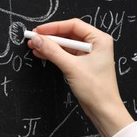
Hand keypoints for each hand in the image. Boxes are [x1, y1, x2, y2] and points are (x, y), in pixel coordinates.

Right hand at [27, 18, 133, 136]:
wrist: (103, 111)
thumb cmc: (96, 89)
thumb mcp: (71, 67)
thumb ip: (52, 51)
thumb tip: (37, 39)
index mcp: (99, 39)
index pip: (73, 25)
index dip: (54, 27)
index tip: (39, 31)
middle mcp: (95, 44)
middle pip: (68, 33)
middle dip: (50, 36)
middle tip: (34, 38)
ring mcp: (88, 54)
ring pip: (64, 44)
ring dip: (49, 45)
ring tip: (34, 46)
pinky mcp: (81, 64)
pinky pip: (64, 54)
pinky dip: (53, 53)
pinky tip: (41, 53)